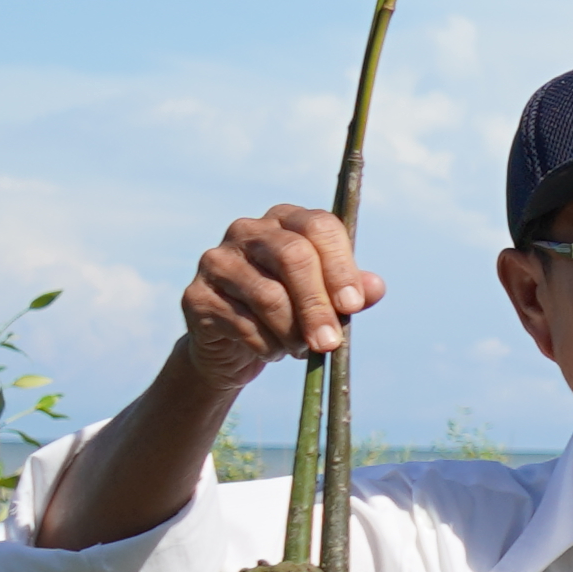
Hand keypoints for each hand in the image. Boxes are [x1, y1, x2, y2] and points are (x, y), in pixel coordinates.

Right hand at [173, 205, 379, 396]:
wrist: (235, 347)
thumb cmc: (292, 313)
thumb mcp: (327, 301)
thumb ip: (352, 292)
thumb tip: (375, 288)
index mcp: (286, 219)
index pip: (319, 226)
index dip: (340, 266)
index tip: (353, 306)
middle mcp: (247, 230)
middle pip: (293, 257)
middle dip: (317, 305)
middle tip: (331, 343)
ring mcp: (217, 260)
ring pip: (268, 295)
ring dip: (293, 332)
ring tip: (303, 349)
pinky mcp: (196, 295)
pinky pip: (241, 322)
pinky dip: (266, 345)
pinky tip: (273, 352)